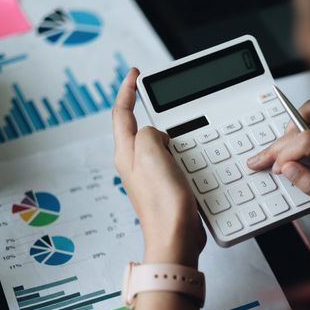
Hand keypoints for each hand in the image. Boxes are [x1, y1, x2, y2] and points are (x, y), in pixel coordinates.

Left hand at [112, 68, 205, 267]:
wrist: (176, 235)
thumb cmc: (162, 201)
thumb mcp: (150, 154)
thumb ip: (148, 133)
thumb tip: (156, 134)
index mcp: (126, 153)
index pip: (122, 113)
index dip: (127, 90)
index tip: (135, 74)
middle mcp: (134, 163)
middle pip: (135, 126)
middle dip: (143, 107)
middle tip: (154, 93)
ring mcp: (150, 174)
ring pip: (155, 141)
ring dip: (165, 129)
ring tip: (176, 121)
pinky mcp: (165, 183)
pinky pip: (168, 157)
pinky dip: (177, 148)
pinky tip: (188, 150)